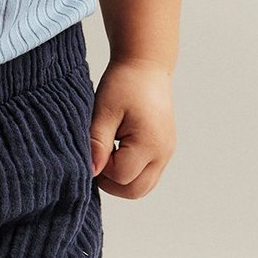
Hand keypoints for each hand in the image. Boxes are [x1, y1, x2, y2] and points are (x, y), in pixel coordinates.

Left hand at [88, 56, 177, 198]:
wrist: (145, 65)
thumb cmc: (124, 83)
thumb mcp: (104, 111)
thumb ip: (97, 143)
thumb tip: (91, 171)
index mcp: (150, 143)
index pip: (120, 176)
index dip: (100, 167)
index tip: (91, 146)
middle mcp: (163, 153)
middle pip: (135, 191)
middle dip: (111, 183)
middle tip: (96, 158)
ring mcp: (166, 153)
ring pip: (142, 187)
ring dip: (121, 179)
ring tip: (106, 154)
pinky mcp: (164, 150)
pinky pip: (147, 174)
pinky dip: (130, 171)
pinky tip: (116, 151)